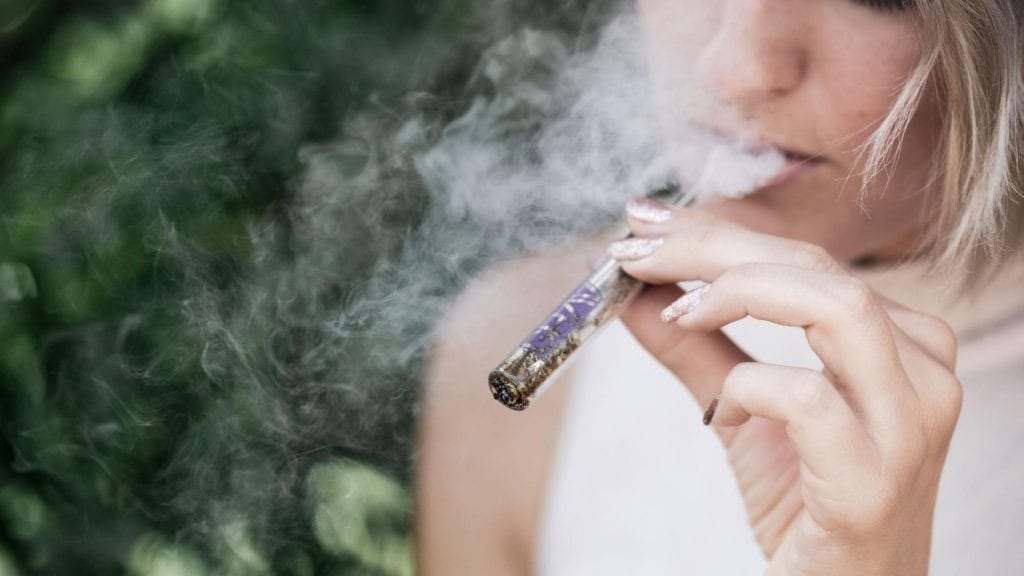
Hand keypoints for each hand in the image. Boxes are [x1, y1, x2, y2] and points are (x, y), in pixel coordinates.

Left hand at [610, 199, 962, 575]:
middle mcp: (921, 371)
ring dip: (737, 293)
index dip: (719, 233)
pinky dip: (748, 390)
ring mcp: (908, 424)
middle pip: (815, 268)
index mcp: (899, 343)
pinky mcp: (875, 479)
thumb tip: (634, 292)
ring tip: (678, 310)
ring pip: (836, 307)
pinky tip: (725, 413)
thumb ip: (696, 348)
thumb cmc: (807, 504)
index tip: (646, 225)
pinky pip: (807, 400)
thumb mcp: (740, 410)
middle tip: (637, 250)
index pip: (805, 258)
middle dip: (712, 247)